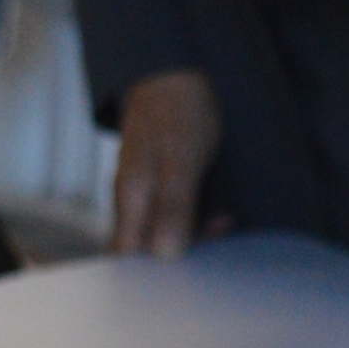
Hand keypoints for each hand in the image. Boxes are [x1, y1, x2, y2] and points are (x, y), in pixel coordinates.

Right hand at [110, 70, 222, 258]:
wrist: (179, 74)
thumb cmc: (178, 113)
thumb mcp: (180, 162)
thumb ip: (172, 207)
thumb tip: (165, 254)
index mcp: (130, 196)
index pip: (125, 254)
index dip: (149, 271)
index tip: (183, 273)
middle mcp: (134, 199)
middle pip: (146, 247)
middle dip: (182, 251)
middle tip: (217, 235)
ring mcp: (147, 191)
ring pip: (163, 231)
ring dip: (195, 234)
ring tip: (224, 223)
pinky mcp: (163, 183)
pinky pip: (174, 214)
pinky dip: (197, 219)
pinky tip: (220, 215)